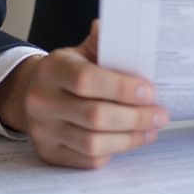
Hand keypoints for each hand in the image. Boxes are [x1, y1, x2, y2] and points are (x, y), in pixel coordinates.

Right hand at [0, 20, 168, 167]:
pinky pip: (88, 160)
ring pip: (93, 143)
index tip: (150, 91)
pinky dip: (114, 152)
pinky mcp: (49, 154)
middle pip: (94, 116)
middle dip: (135, 117)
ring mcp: (43, 131)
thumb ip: (105, 43)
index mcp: (52, 69)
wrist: (32, 93)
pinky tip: (131, 140)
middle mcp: (42, 102)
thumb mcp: (82, 51)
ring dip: (129, 138)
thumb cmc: (68, 70)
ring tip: (151, 129)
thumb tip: (131, 33)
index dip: (122, 88)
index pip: (87, 80)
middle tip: (160, 115)